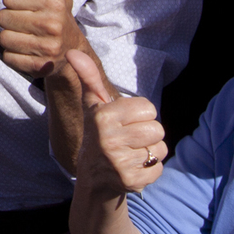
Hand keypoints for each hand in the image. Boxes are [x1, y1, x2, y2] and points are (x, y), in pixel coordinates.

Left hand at [0, 0, 83, 77]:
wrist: (71, 49)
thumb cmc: (56, 12)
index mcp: (54, 2)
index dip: (13, 0)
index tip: (27, 4)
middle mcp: (53, 25)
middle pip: (2, 18)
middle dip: (10, 19)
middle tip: (26, 21)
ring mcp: (47, 48)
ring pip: (3, 38)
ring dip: (10, 36)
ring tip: (26, 35)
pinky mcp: (39, 67)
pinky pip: (8, 57)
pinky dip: (13, 54)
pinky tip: (27, 49)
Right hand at [70, 50, 167, 197]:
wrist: (93, 176)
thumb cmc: (99, 132)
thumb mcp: (93, 105)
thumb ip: (89, 77)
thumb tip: (73, 51)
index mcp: (102, 118)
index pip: (148, 108)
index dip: (140, 114)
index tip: (125, 121)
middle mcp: (109, 141)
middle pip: (157, 129)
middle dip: (147, 133)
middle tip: (129, 138)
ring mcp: (120, 164)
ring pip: (160, 148)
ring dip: (150, 150)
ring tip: (131, 152)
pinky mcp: (132, 182)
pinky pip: (159, 168)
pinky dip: (150, 168)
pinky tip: (134, 167)